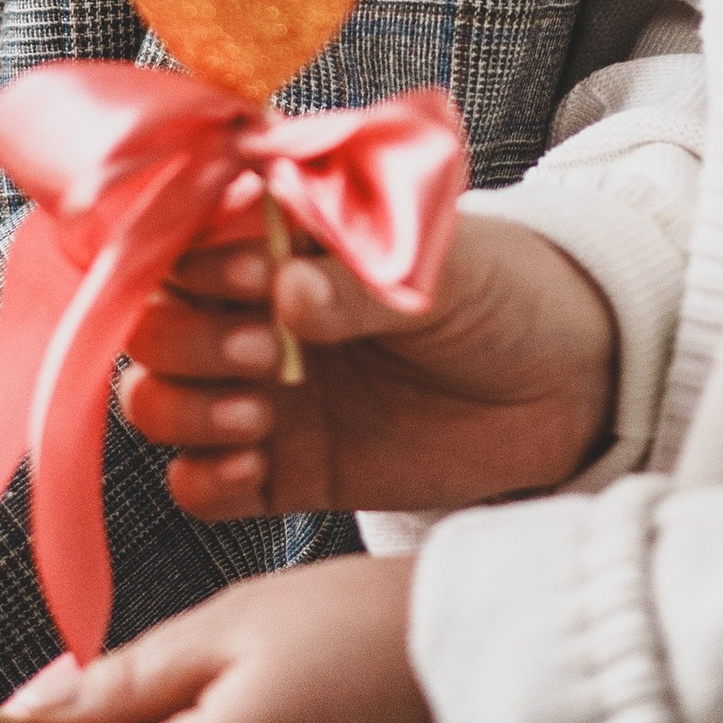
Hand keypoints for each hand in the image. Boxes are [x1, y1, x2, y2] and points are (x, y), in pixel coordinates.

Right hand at [120, 211, 614, 521]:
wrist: (569, 386)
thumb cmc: (504, 291)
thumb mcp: (440, 266)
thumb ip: (358, 283)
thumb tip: (286, 291)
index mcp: (282, 239)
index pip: (186, 239)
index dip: (197, 262)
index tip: (258, 278)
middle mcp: (255, 310)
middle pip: (153, 324)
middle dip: (187, 340)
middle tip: (267, 352)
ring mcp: (263, 391)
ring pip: (158, 400)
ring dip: (183, 409)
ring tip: (261, 415)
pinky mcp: (284, 469)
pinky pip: (201, 483)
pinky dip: (204, 480)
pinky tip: (256, 465)